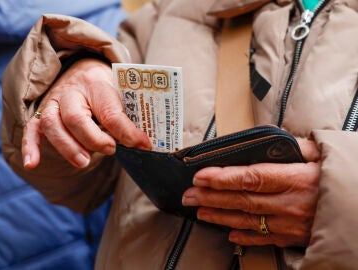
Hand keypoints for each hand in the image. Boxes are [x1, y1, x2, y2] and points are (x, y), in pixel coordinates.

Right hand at [23, 58, 150, 168]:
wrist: (83, 68)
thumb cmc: (106, 85)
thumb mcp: (121, 91)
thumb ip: (128, 114)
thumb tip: (143, 144)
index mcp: (96, 83)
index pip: (110, 111)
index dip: (126, 132)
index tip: (143, 145)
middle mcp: (71, 91)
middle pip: (75, 117)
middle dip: (93, 139)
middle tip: (111, 149)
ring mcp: (53, 101)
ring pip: (52, 124)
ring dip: (68, 147)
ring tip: (84, 162)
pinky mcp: (42, 112)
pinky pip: (31, 129)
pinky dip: (30, 147)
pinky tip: (32, 164)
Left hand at [182, 138, 320, 246]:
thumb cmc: (344, 178)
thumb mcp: (325, 154)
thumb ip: (299, 147)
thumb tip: (278, 141)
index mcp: (297, 179)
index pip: (251, 177)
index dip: (223, 177)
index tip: (201, 175)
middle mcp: (291, 204)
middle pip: (243, 199)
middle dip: (212, 197)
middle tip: (189, 195)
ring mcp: (291, 224)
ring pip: (248, 220)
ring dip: (221, 216)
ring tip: (200, 211)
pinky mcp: (295, 237)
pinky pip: (265, 239)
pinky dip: (245, 237)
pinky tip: (229, 234)